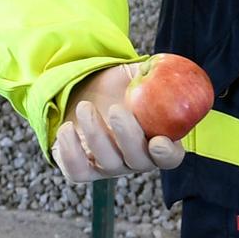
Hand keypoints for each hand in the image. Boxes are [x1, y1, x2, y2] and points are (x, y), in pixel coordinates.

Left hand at [51, 62, 190, 182]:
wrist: (84, 94)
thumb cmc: (115, 87)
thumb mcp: (134, 75)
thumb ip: (151, 72)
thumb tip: (161, 65)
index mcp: (157, 138)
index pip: (171, 158)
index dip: (168, 154)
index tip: (158, 141)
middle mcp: (136, 159)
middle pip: (139, 161)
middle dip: (128, 136)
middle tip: (116, 109)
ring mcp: (109, 167)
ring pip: (108, 163)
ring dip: (96, 133)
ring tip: (84, 106)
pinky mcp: (82, 169)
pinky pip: (77, 172)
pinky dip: (70, 151)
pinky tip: (67, 128)